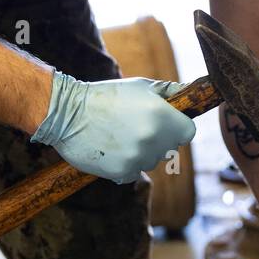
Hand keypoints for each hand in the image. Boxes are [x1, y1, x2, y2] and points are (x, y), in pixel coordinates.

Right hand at [31, 71, 195, 182]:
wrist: (68, 113)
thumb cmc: (107, 96)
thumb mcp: (140, 86)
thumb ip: (169, 92)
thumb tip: (190, 92)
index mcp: (162, 116)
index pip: (187, 132)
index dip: (178, 126)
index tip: (166, 123)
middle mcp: (153, 139)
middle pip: (170, 148)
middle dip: (159, 139)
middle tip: (135, 126)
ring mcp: (138, 158)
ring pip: (152, 161)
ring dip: (142, 152)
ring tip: (120, 136)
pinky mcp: (122, 172)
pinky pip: (134, 172)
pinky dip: (126, 164)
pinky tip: (112, 149)